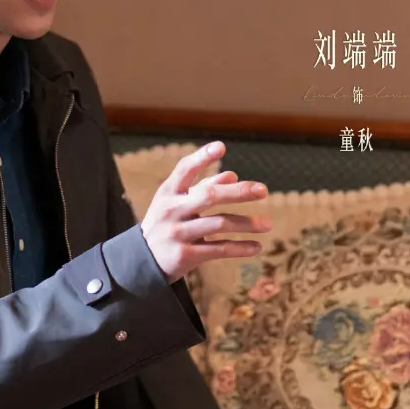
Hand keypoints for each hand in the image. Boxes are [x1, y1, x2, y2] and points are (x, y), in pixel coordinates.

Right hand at [141, 141, 270, 283]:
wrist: (142, 261)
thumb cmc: (166, 223)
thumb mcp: (177, 202)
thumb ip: (203, 187)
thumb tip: (233, 174)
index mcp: (169, 192)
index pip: (184, 169)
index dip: (202, 157)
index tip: (221, 147)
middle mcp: (172, 209)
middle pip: (208, 196)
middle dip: (238, 192)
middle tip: (263, 190)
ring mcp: (177, 233)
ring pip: (219, 224)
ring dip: (246, 224)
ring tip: (267, 224)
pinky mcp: (184, 256)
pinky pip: (218, 249)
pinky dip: (240, 248)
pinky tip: (256, 247)